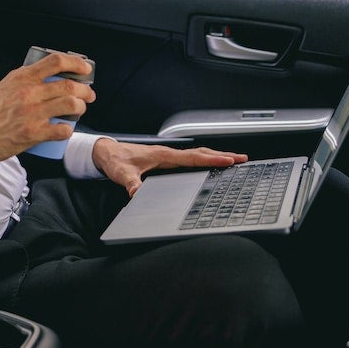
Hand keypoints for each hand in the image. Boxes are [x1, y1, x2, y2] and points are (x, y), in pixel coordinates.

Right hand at [0, 52, 95, 168]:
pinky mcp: (33, 133)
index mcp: (21, 78)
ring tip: (79, 111)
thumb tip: (40, 81)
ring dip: (80, 108)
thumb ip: (21, 82)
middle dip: (85, 91)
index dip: (76, 63)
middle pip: (69, 85)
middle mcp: (29, 93)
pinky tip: (66, 130)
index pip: (55, 62)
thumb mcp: (1, 87)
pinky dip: (68, 130)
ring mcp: (32, 113)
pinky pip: (62, 130)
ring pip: (71, 105)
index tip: (85, 68)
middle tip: (88, 95)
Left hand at [92, 138, 247, 196]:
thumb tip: (136, 194)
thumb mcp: (122, 174)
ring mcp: (167, 156)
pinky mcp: (165, 160)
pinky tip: (209, 164)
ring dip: (215, 156)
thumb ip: (131, 184)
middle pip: (201, 153)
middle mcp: (168, 154)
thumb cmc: (115, 161)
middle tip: (242, 159)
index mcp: (163, 156)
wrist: (106, 153)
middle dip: (222, 155)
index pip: (193, 157)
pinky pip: (190, 159)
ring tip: (233, 160)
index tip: (230, 161)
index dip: (212, 159)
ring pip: (197, 154)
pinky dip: (204, 159)